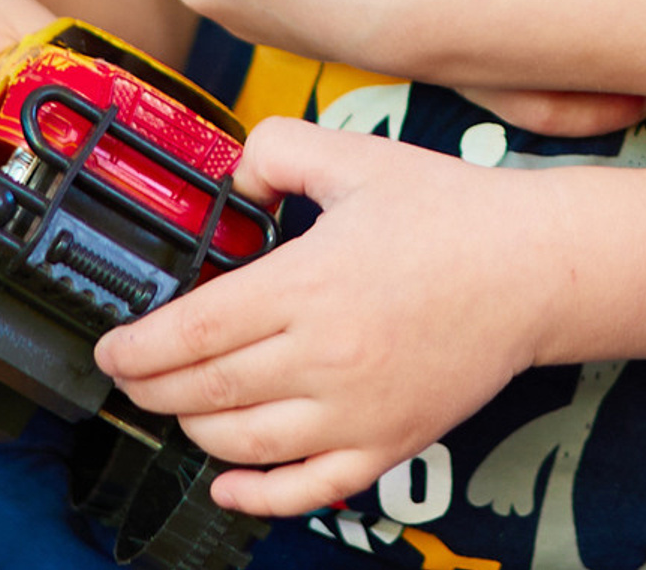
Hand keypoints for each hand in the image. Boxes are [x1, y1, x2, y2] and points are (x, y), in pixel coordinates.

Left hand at [96, 117, 555, 517]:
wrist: (533, 268)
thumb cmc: (450, 213)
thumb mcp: (358, 157)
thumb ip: (282, 149)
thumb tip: (236, 174)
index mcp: (308, 284)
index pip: (193, 333)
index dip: (137, 348)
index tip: (112, 346)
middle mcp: (324, 358)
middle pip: (205, 393)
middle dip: (149, 389)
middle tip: (129, 375)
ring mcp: (354, 412)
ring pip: (242, 444)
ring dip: (193, 431)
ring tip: (179, 406)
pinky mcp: (387, 445)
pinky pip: (305, 490)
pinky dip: (256, 495)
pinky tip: (229, 482)